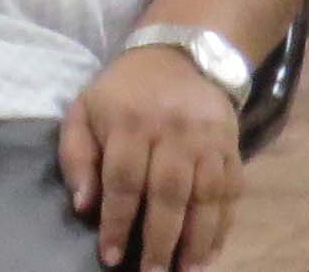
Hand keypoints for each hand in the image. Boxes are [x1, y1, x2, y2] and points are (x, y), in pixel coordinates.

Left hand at [54, 41, 244, 271]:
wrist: (180, 56)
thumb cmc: (124, 93)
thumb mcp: (85, 110)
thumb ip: (76, 156)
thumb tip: (84, 207)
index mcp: (130, 120)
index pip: (123, 180)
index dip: (117, 222)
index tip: (111, 257)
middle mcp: (173, 130)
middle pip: (168, 193)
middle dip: (160, 241)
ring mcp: (208, 139)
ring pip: (206, 198)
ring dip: (197, 243)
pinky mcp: (232, 147)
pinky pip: (231, 194)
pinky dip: (223, 228)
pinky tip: (210, 253)